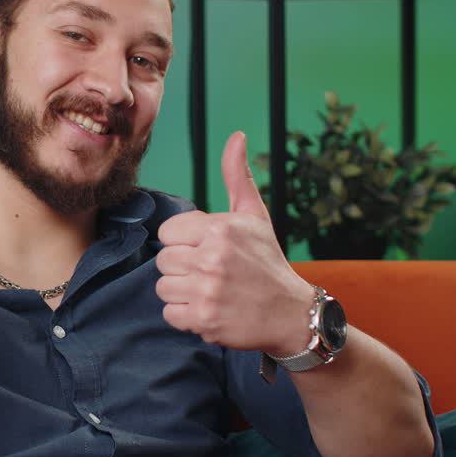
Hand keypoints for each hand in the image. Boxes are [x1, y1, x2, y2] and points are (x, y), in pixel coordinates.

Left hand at [155, 132, 311, 354]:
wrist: (292, 313)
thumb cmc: (267, 262)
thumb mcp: (255, 216)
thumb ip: (237, 177)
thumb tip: (236, 137)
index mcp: (220, 229)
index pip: (168, 232)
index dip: (184, 242)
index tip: (205, 250)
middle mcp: (212, 257)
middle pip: (163, 260)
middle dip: (183, 268)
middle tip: (210, 274)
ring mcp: (207, 290)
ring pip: (163, 287)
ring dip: (182, 292)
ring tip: (209, 291)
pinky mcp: (204, 319)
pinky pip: (170, 314)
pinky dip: (185, 316)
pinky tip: (208, 309)